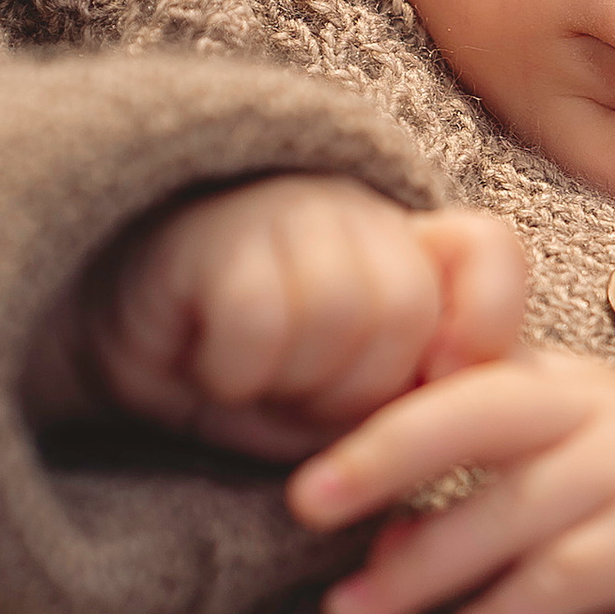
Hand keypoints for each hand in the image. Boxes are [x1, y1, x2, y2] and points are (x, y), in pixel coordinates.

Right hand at [28, 177, 529, 462]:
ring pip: (341, 311)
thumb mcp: (355, 403)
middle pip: (408, 309)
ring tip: (250, 379)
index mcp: (403, 246)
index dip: (484, 323)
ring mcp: (278, 210)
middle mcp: (351, 211)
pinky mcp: (205, 234)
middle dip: (358, 384)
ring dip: (293, 379)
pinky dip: (236, 369)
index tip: (442, 382)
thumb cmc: (252, 385)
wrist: (117, 359)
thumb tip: (498, 388)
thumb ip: (432, 388)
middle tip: (297, 395)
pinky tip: (208, 368)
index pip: (489, 251)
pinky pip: (261, 318)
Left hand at [288, 350, 614, 613]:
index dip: (375, 418)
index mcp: (559, 382)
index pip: (453, 381)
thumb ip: (472, 501)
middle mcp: (599, 408)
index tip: (303, 472)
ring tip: (350, 613)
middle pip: (474, 412)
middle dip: (382, 454)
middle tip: (304, 506)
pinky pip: (559, 580)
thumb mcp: (556, 496)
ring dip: (420, 567)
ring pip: (507, 510)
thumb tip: (373, 548)